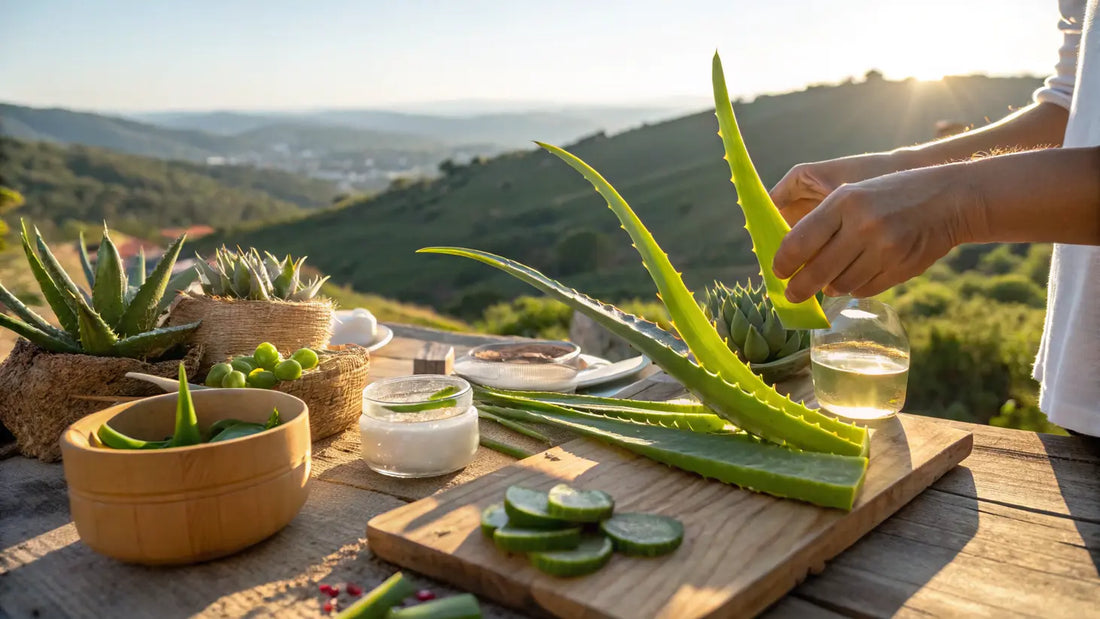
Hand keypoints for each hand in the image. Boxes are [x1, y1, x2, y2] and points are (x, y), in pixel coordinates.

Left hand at [772, 164, 974, 301]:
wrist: (949, 200)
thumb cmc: (890, 195)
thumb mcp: (854, 195)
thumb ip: (823, 224)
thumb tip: (792, 260)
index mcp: (844, 202)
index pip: (800, 242)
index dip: (784, 262)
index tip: (778, 271)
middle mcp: (863, 226)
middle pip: (816, 271)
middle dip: (798, 288)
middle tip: (791, 295)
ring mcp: (884, 249)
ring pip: (840, 285)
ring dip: (829, 287)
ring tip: (827, 282)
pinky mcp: (900, 268)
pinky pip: (864, 290)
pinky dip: (854, 289)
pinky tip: (853, 279)